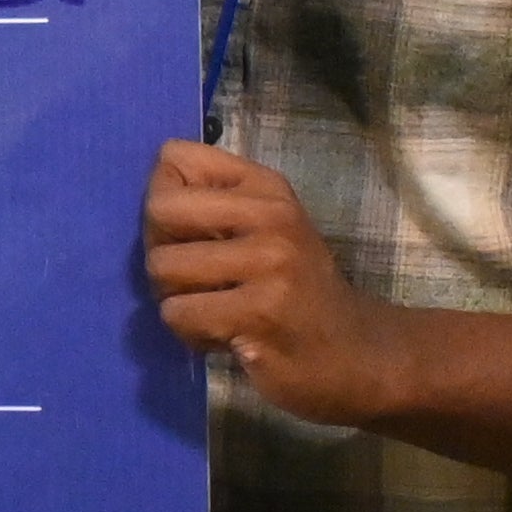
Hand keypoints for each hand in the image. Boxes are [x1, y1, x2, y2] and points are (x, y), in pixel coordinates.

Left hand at [142, 140, 413, 427]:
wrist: (358, 353)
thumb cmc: (297, 289)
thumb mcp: (266, 228)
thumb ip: (213, 201)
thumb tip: (152, 188)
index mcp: (267, 187)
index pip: (173, 158)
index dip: (164, 201)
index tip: (193, 234)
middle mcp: (272, 216)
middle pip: (159, 210)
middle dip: (160, 251)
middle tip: (193, 280)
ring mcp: (269, 264)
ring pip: (163, 267)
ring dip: (176, 299)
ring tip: (215, 309)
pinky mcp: (259, 314)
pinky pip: (179, 314)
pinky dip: (190, 333)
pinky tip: (225, 336)